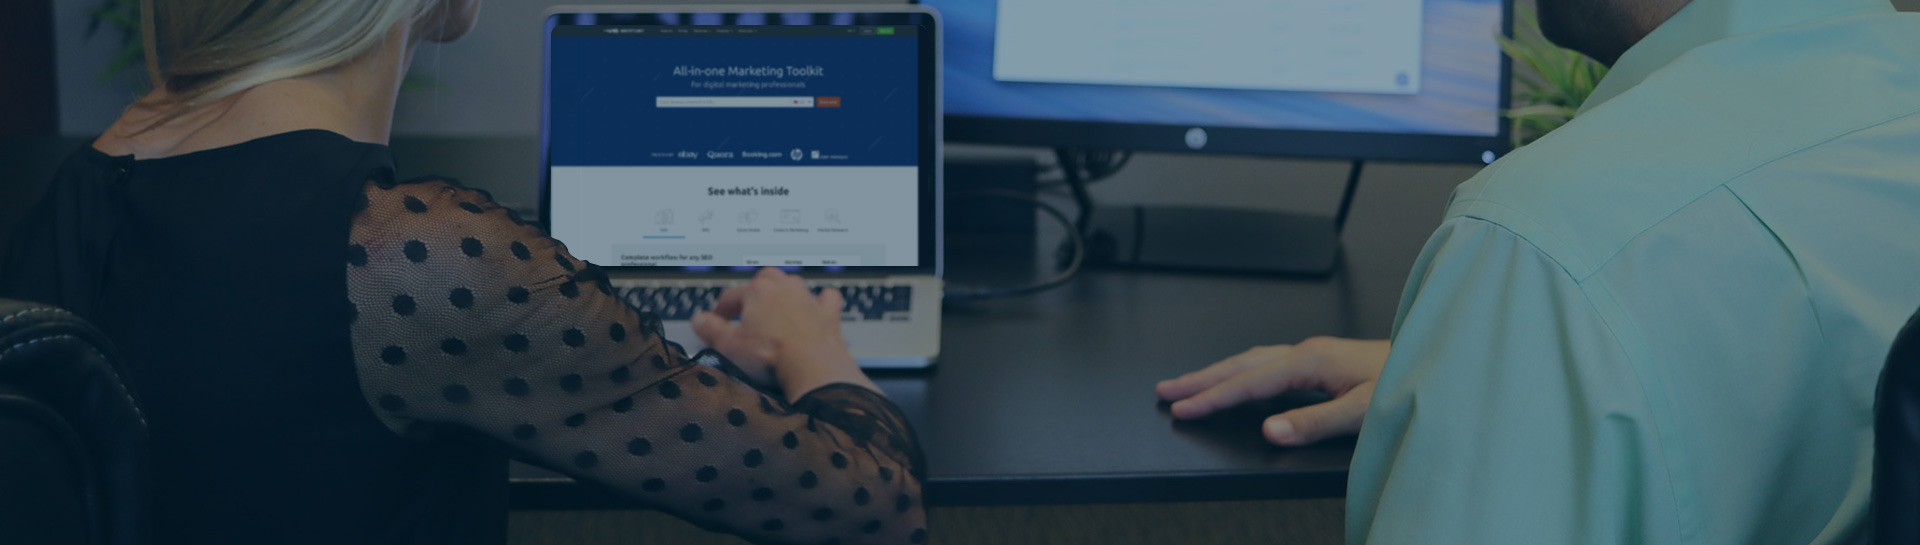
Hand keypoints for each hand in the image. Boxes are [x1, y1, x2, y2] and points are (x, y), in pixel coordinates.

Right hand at [691, 268, 877, 400]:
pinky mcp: (828, 314)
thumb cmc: (770, 355)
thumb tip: (698, 320)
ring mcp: (808, 299)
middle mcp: (784, 288)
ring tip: (776, 308)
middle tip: (747, 310)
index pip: (732, 295)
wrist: (811, 367)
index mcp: (758, 291)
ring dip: (784, 293)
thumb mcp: (729, 345)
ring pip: (793, 284)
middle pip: (764, 280)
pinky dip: (821, 301)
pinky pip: (826, 298)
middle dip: (754, 291)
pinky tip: (816, 308)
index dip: (721, 309)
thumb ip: (711, 329)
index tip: (716, 321)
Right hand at [1155, 337, 1388, 445]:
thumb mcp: (1362, 410)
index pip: (1248, 382)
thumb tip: (1270, 431)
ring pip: (1251, 360)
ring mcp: (1312, 354)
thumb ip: (1314, 422)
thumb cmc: (1405, 382)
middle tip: (1165, 390)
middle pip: (1240, 364)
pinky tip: (1239, 378)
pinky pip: (1267, 362)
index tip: (1182, 408)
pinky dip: (1241, 371)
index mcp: (1310, 361)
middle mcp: (1306, 352)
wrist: (1436, 360)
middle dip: (1200, 379)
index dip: (1212, 397)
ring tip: (1188, 383)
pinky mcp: (1319, 360)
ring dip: (1217, 372)